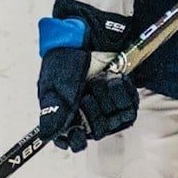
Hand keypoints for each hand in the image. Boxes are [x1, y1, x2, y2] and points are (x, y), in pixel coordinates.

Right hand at [36, 0, 138, 151]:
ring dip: (108, 100)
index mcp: (66, 114)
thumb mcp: (54, 86)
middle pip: (97, 132)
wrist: (87, 37)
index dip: (76, 140)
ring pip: (114, 121)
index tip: (79, 133)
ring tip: (99, 82)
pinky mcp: (123, 97)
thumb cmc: (66, 59)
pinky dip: (123, 93)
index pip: (72, 141)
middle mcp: (87, 113)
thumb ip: (52, 112)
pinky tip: (114, 81)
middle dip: (93, 112)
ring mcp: (106, 106)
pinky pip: (130, 108)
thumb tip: (47, 135)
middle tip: (87, 95)